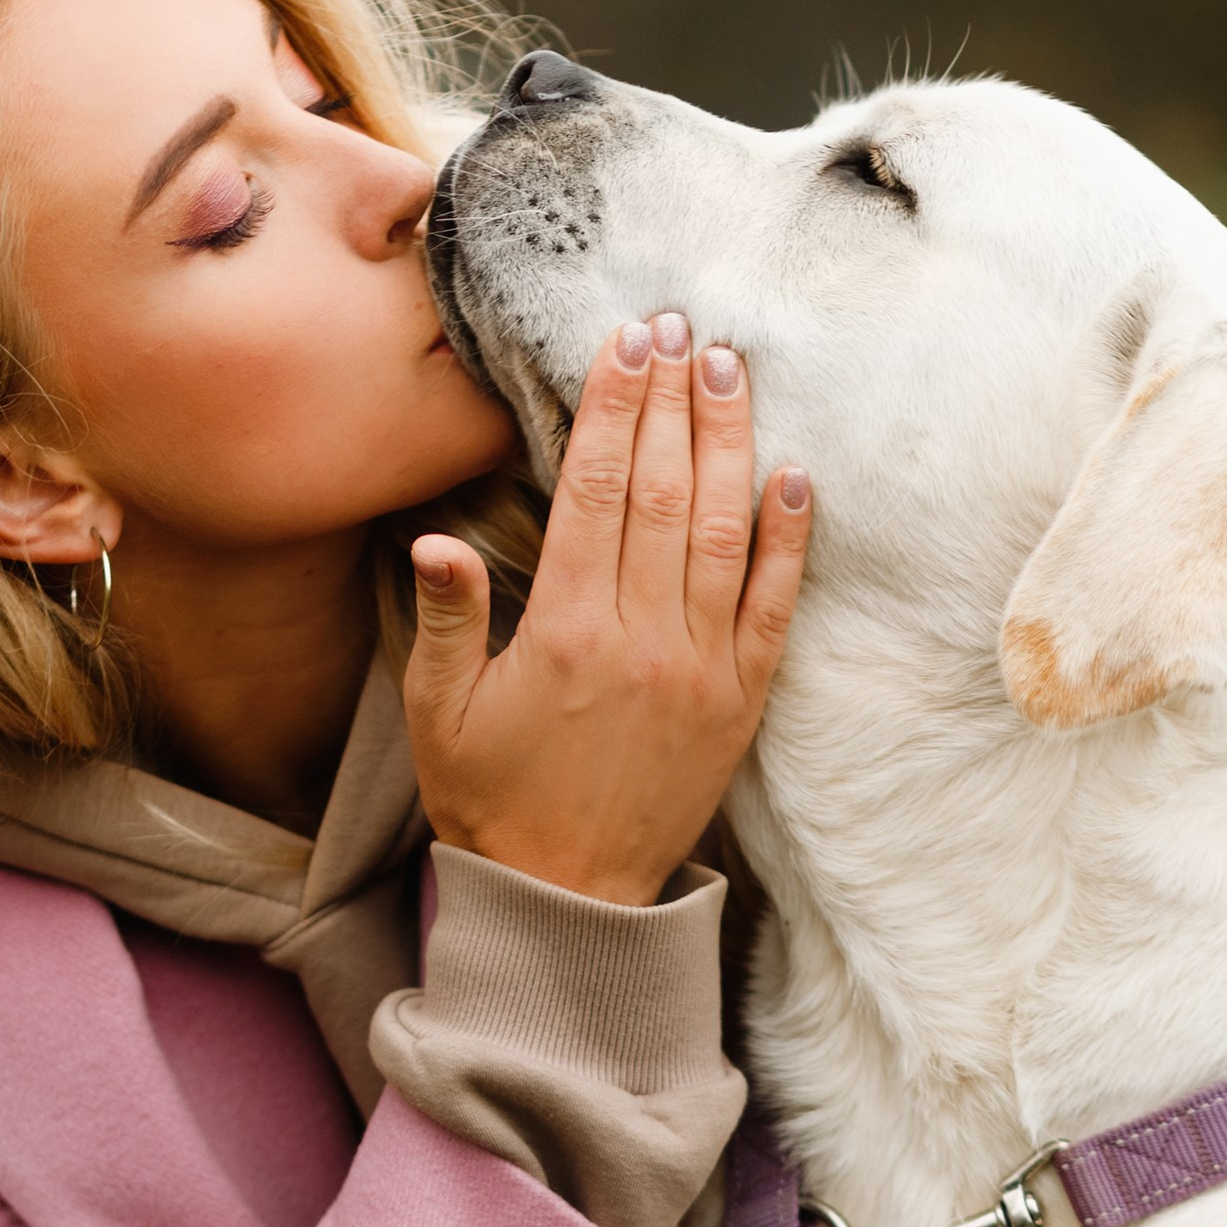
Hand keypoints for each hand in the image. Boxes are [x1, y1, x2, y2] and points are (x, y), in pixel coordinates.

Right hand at [403, 315, 811, 904]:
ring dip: (729, 442)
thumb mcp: (440, 714)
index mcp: (564, 631)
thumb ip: (445, 620)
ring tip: (731, 369)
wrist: (568, 900)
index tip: (627, 341)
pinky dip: (786, 539)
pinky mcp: (740, 703)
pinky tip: (793, 475)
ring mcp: (700, 670)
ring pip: (721, 531)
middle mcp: (641, 640)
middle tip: (683, 326)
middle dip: (673, 400)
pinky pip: (772, 606)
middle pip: (662, 491)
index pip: (594, 489)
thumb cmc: (491, 802)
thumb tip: (433, 538)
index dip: (613, 407)